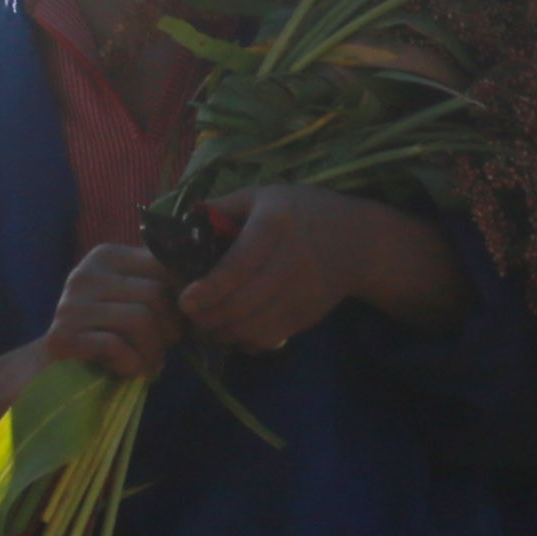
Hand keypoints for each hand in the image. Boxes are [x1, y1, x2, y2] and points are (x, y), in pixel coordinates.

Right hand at [0, 244, 180, 450]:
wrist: (55, 371)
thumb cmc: (110, 336)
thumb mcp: (139, 302)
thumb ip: (165, 287)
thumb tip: (209, 284)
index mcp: (108, 256)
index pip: (167, 266)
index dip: (186, 299)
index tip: (182, 322)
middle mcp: (86, 273)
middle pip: (158, 293)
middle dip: (171, 329)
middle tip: (160, 347)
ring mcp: (71, 304)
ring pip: (142, 320)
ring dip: (154, 351)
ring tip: (145, 362)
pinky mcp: (63, 336)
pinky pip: (119, 347)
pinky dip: (133, 365)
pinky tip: (126, 369)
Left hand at [173, 186, 463, 353]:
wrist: (357, 239)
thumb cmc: (300, 211)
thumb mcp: (262, 195)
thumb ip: (220, 208)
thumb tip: (179, 226)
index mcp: (276, 223)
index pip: (240, 264)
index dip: (210, 288)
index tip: (186, 300)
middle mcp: (294, 258)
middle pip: (244, 303)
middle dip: (209, 317)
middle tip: (190, 315)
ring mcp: (305, 291)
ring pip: (256, 327)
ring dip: (223, 333)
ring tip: (207, 324)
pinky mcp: (310, 313)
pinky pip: (271, 337)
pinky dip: (245, 340)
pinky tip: (233, 330)